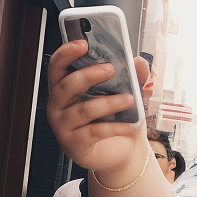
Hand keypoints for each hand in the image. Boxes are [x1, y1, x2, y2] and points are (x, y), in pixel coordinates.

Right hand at [46, 40, 150, 176]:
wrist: (122, 153)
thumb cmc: (116, 119)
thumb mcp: (127, 95)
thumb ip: (133, 78)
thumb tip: (139, 61)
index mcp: (65, 88)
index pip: (57, 66)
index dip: (66, 53)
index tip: (83, 43)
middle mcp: (58, 106)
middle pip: (66, 86)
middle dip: (89, 75)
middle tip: (111, 69)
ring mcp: (64, 126)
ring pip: (84, 110)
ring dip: (109, 103)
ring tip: (130, 99)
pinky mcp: (75, 144)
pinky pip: (96, 132)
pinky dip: (116, 127)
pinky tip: (132, 125)